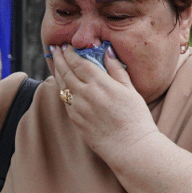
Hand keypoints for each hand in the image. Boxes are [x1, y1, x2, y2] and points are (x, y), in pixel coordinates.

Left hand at [49, 43, 157, 161]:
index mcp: (99, 84)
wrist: (131, 147)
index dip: (70, 52)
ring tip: (56, 62)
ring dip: (57, 71)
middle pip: (66, 71)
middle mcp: (85, 94)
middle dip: (59, 57)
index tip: (66, 45)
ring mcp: (78, 108)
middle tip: (55, 47)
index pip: (78, 62)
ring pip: (62, 86)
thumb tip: (107, 52)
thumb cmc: (136, 118)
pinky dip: (62, 89)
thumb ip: (116, 69)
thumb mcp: (130, 90)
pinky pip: (65, 101)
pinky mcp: (76, 121)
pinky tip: (63, 84)